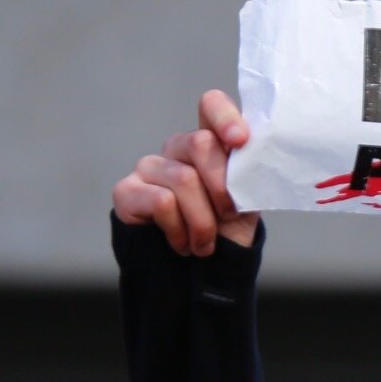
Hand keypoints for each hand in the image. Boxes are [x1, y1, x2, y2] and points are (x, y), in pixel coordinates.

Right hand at [112, 89, 258, 255]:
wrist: (198, 276)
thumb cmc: (224, 233)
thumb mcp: (247, 200)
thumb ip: (249, 171)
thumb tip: (254, 151)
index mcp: (209, 142)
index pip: (211, 105)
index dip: (225, 117)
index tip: (241, 141)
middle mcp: (177, 147)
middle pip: (201, 143)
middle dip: (222, 187)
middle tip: (228, 216)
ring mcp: (149, 167)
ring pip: (183, 179)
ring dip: (203, 221)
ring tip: (205, 244)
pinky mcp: (127, 191)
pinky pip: (161, 202)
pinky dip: (179, 230)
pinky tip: (182, 244)